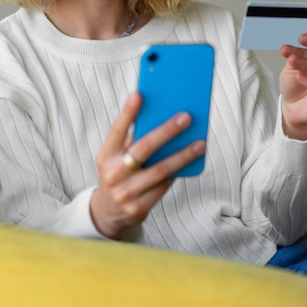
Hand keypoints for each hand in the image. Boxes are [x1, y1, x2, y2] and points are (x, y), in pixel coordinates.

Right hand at [90, 92, 205, 239]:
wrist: (108, 212)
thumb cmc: (119, 173)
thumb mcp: (116, 157)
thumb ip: (132, 140)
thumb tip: (162, 118)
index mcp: (106, 156)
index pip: (116, 130)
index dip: (127, 113)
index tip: (140, 95)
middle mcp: (114, 173)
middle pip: (143, 149)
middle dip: (166, 131)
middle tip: (186, 117)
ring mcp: (125, 192)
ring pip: (160, 170)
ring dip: (183, 155)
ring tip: (200, 143)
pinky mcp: (138, 207)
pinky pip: (164, 186)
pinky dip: (178, 172)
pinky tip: (192, 161)